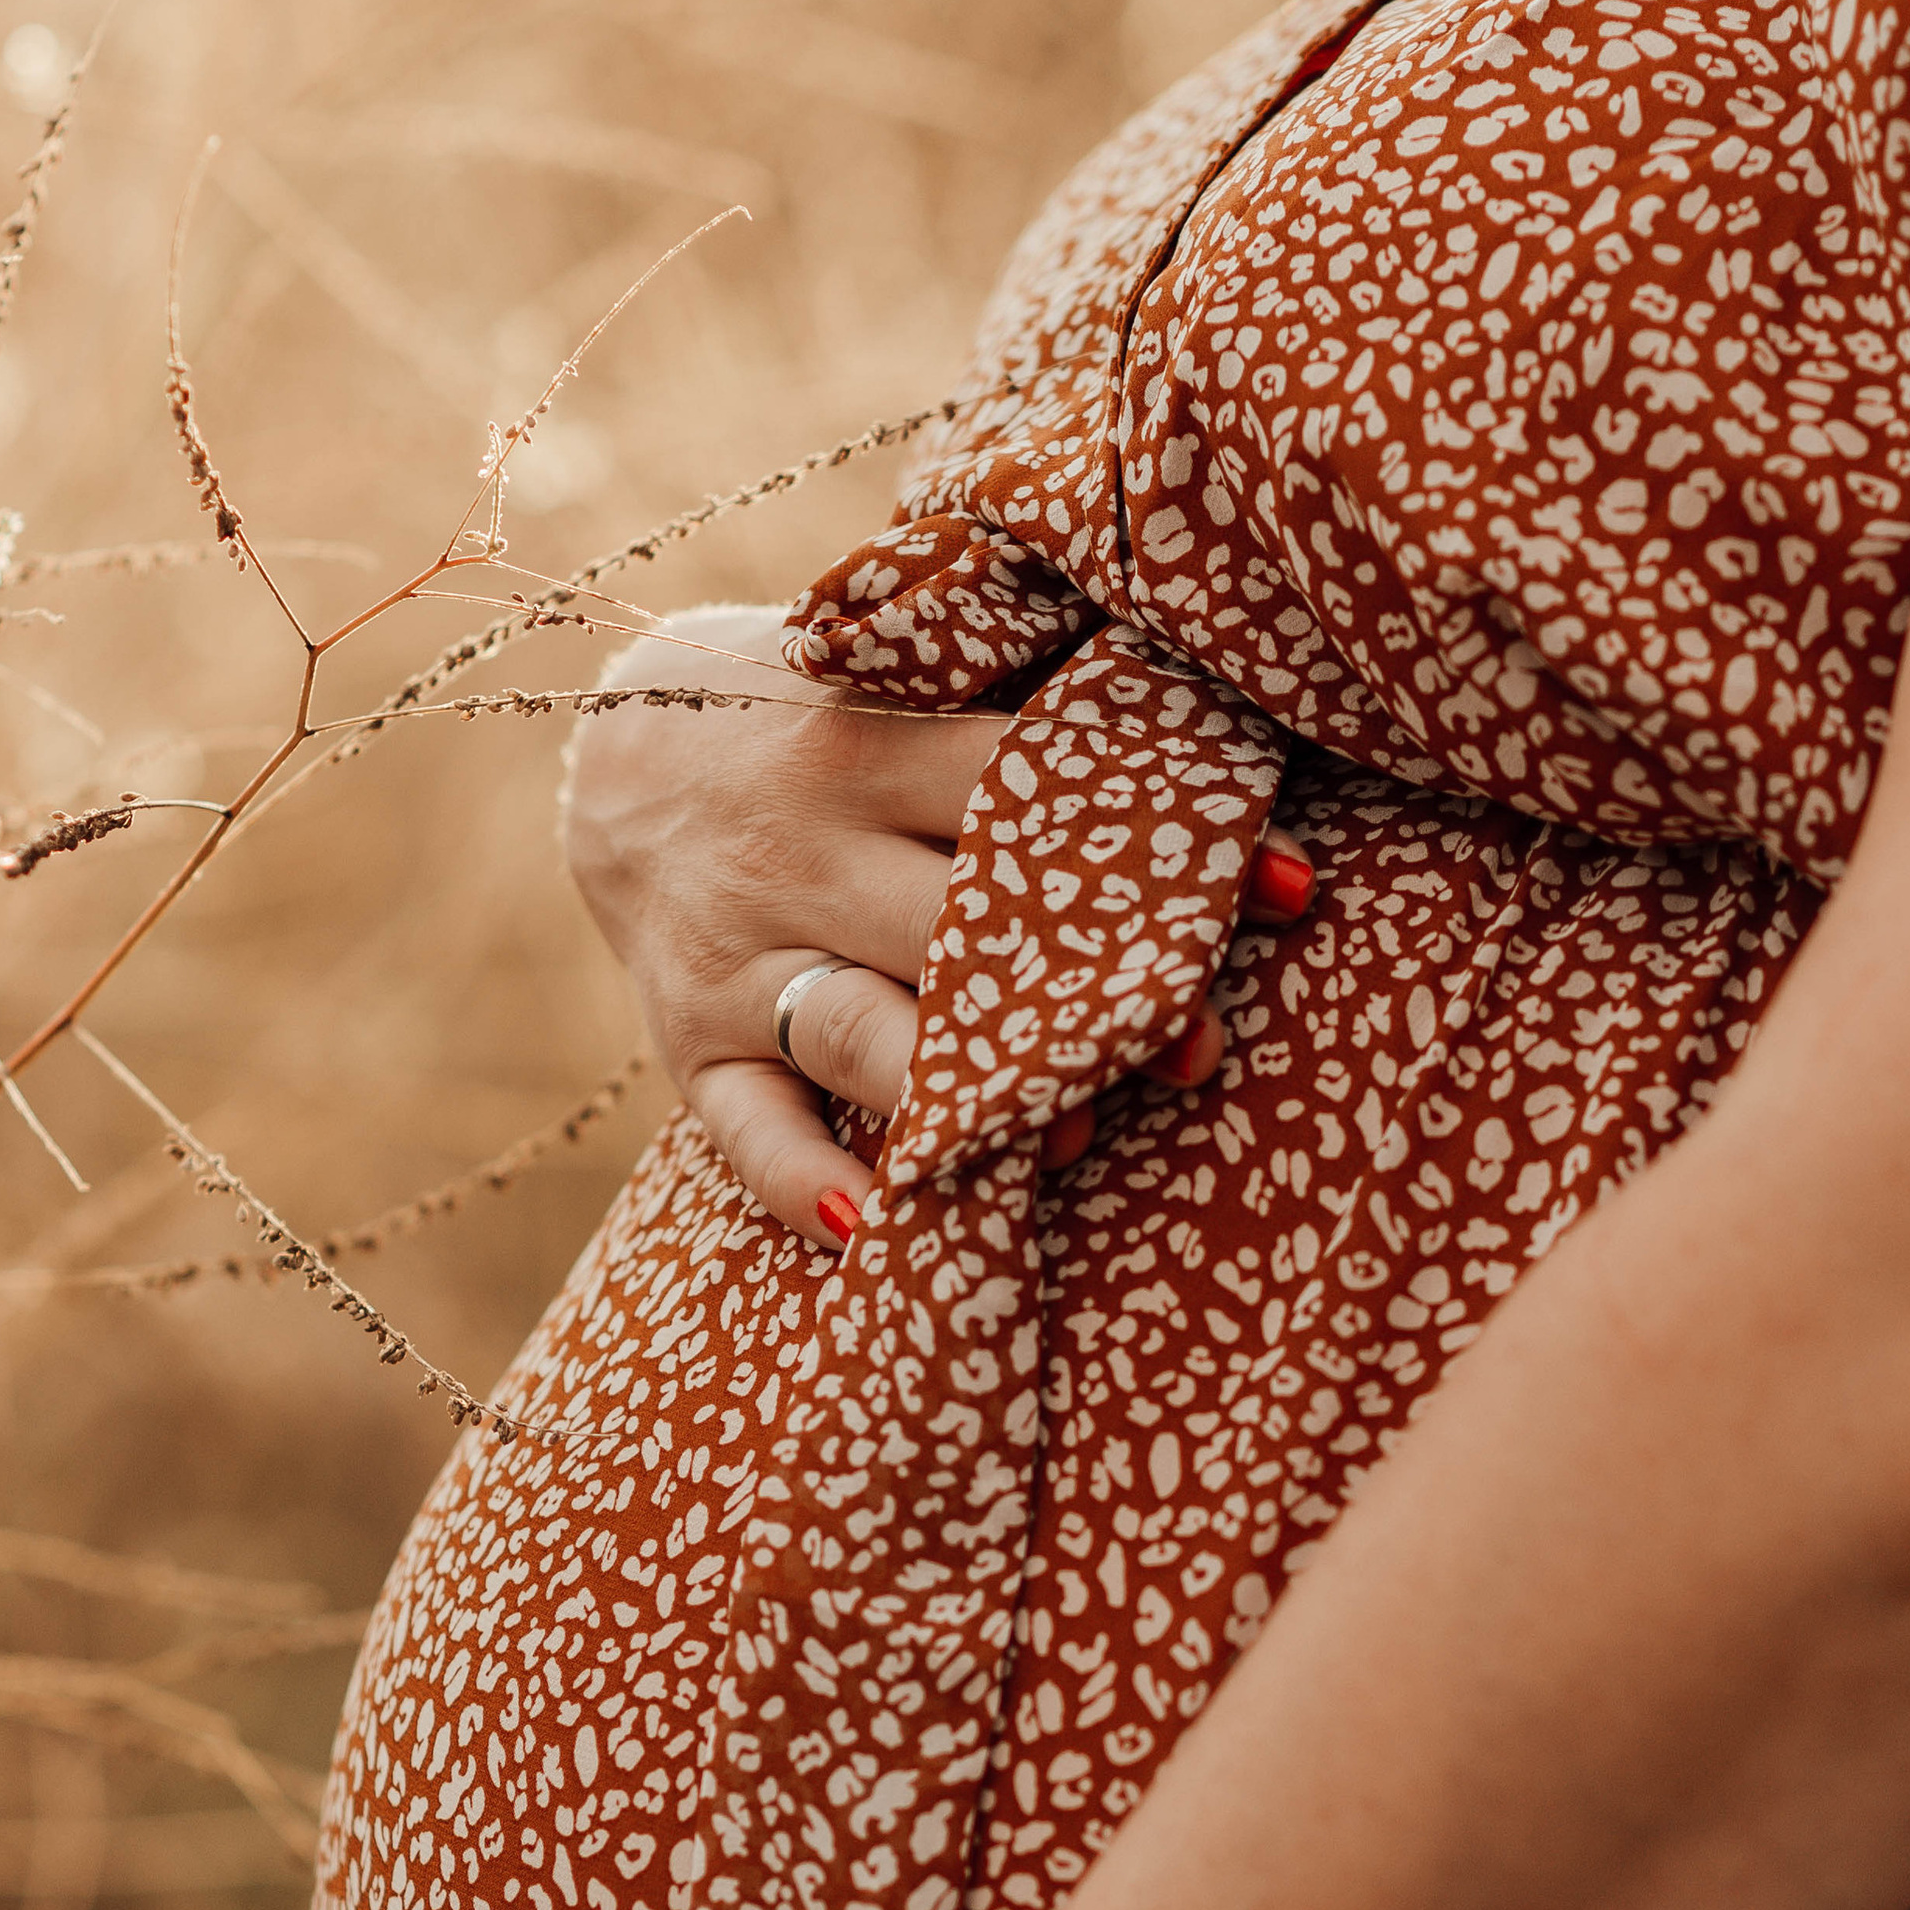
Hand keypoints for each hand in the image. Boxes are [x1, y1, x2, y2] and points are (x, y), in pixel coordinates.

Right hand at [563, 605, 1318, 1247]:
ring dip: (961, 1094)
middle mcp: (798, 852)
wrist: (622, 763)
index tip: (1288, 890)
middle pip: (951, 927)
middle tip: (1199, 1048)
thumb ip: (1020, 687)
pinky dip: (802, 1186)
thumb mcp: (901, 676)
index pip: (1022, 786)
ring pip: (854, 1031)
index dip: (1156, 842)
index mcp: (866, 744)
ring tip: (1069, 1144)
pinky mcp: (691, 1047)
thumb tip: (1216, 695)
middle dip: (1080, 992)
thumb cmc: (823, 725)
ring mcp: (736, 957)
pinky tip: (875, 1233)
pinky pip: (745, 1133)